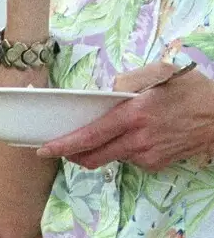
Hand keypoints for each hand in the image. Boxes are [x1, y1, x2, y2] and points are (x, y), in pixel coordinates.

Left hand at [40, 62, 213, 169]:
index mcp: (134, 115)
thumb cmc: (193, 92)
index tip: (44, 150)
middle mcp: (137, 139)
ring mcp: (146, 155)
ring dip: (100, 149)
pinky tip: (136, 136)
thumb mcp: (162, 72)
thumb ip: (131, 80)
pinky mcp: (155, 164)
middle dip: (73, 155)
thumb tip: (109, 91)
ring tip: (110, 132)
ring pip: (110, 157)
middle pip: (93, 157)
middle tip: (62, 148)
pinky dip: (123, 149)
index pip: (90, 136)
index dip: (64, 145)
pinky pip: (129, 159)